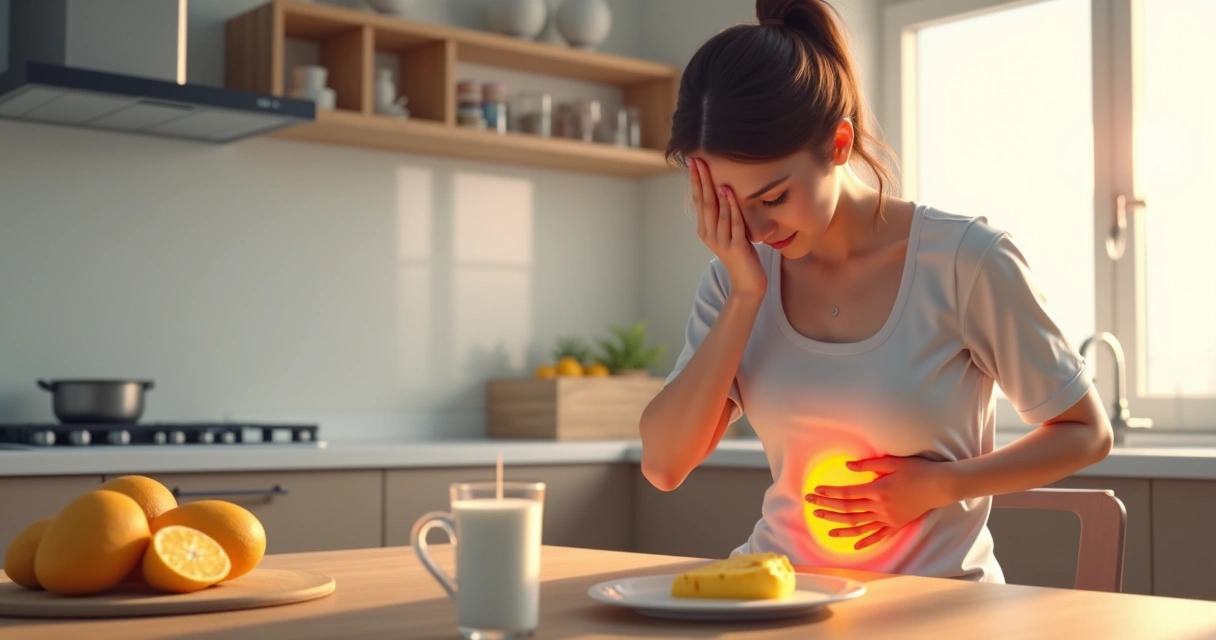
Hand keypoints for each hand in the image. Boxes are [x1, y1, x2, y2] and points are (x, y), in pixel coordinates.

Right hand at [689, 158, 766, 297]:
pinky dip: (731, 207)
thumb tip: (725, 191)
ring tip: (712, 171)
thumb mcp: (730, 233)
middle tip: (697, 160)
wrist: (747, 284)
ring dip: (714, 190)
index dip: (696, 181)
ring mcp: (721, 242)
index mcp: (705, 230)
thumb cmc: (742, 256)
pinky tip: (729, 193)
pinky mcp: (736, 247)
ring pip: (717, 211)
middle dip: (701, 180)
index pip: (699, 201)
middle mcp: (709, 235)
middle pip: (704, 202)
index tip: (693, 161)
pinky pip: (734, 223)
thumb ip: (725, 216)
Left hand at [804, 456, 958, 550]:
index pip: (847, 493)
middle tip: (811, 505)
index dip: (829, 492)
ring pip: (860, 525)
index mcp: (878, 490)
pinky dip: (865, 541)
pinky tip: (854, 546)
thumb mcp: (893, 462)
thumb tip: (848, 465)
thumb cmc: (918, 470)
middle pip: (848, 510)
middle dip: (828, 507)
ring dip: (840, 527)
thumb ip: (869, 465)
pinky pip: (878, 535)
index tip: (815, 490)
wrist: (941, 486)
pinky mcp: (897, 524)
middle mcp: (880, 507)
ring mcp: (889, 518)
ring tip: (825, 527)